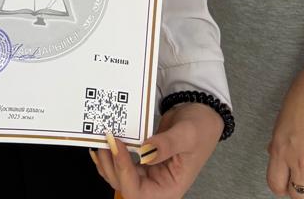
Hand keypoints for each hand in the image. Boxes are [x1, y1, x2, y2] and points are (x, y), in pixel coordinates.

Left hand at [90, 102, 221, 196]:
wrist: (201, 113)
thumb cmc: (201, 128)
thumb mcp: (188, 135)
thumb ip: (167, 144)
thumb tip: (145, 152)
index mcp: (169, 188)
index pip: (139, 193)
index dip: (124, 173)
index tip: (117, 146)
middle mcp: (156, 185)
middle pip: (124, 186)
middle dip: (111, 165)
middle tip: (105, 140)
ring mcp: (148, 173)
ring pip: (119, 176)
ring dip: (108, 160)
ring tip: (102, 140)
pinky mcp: (142, 160)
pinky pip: (123, 163)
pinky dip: (112, 154)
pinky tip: (104, 143)